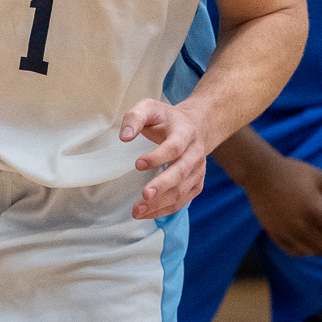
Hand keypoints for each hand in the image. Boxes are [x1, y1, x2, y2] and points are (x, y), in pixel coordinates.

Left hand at [119, 99, 210, 219]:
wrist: (195, 126)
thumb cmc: (166, 118)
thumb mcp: (149, 108)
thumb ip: (135, 117)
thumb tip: (124, 137)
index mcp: (185, 133)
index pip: (174, 147)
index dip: (158, 157)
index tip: (138, 164)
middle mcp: (195, 153)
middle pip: (181, 172)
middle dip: (162, 186)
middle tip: (144, 195)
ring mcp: (198, 170)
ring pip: (182, 190)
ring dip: (161, 203)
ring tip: (138, 210)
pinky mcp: (196, 183)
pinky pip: (183, 200)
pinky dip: (166, 209)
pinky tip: (148, 213)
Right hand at [238, 155, 321, 257]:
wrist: (259, 172)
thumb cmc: (293, 172)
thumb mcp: (321, 178)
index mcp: (315, 210)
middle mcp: (301, 225)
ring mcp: (286, 232)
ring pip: (314, 252)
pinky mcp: (275, 234)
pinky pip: (295, 252)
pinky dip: (307, 250)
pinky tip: (311, 240)